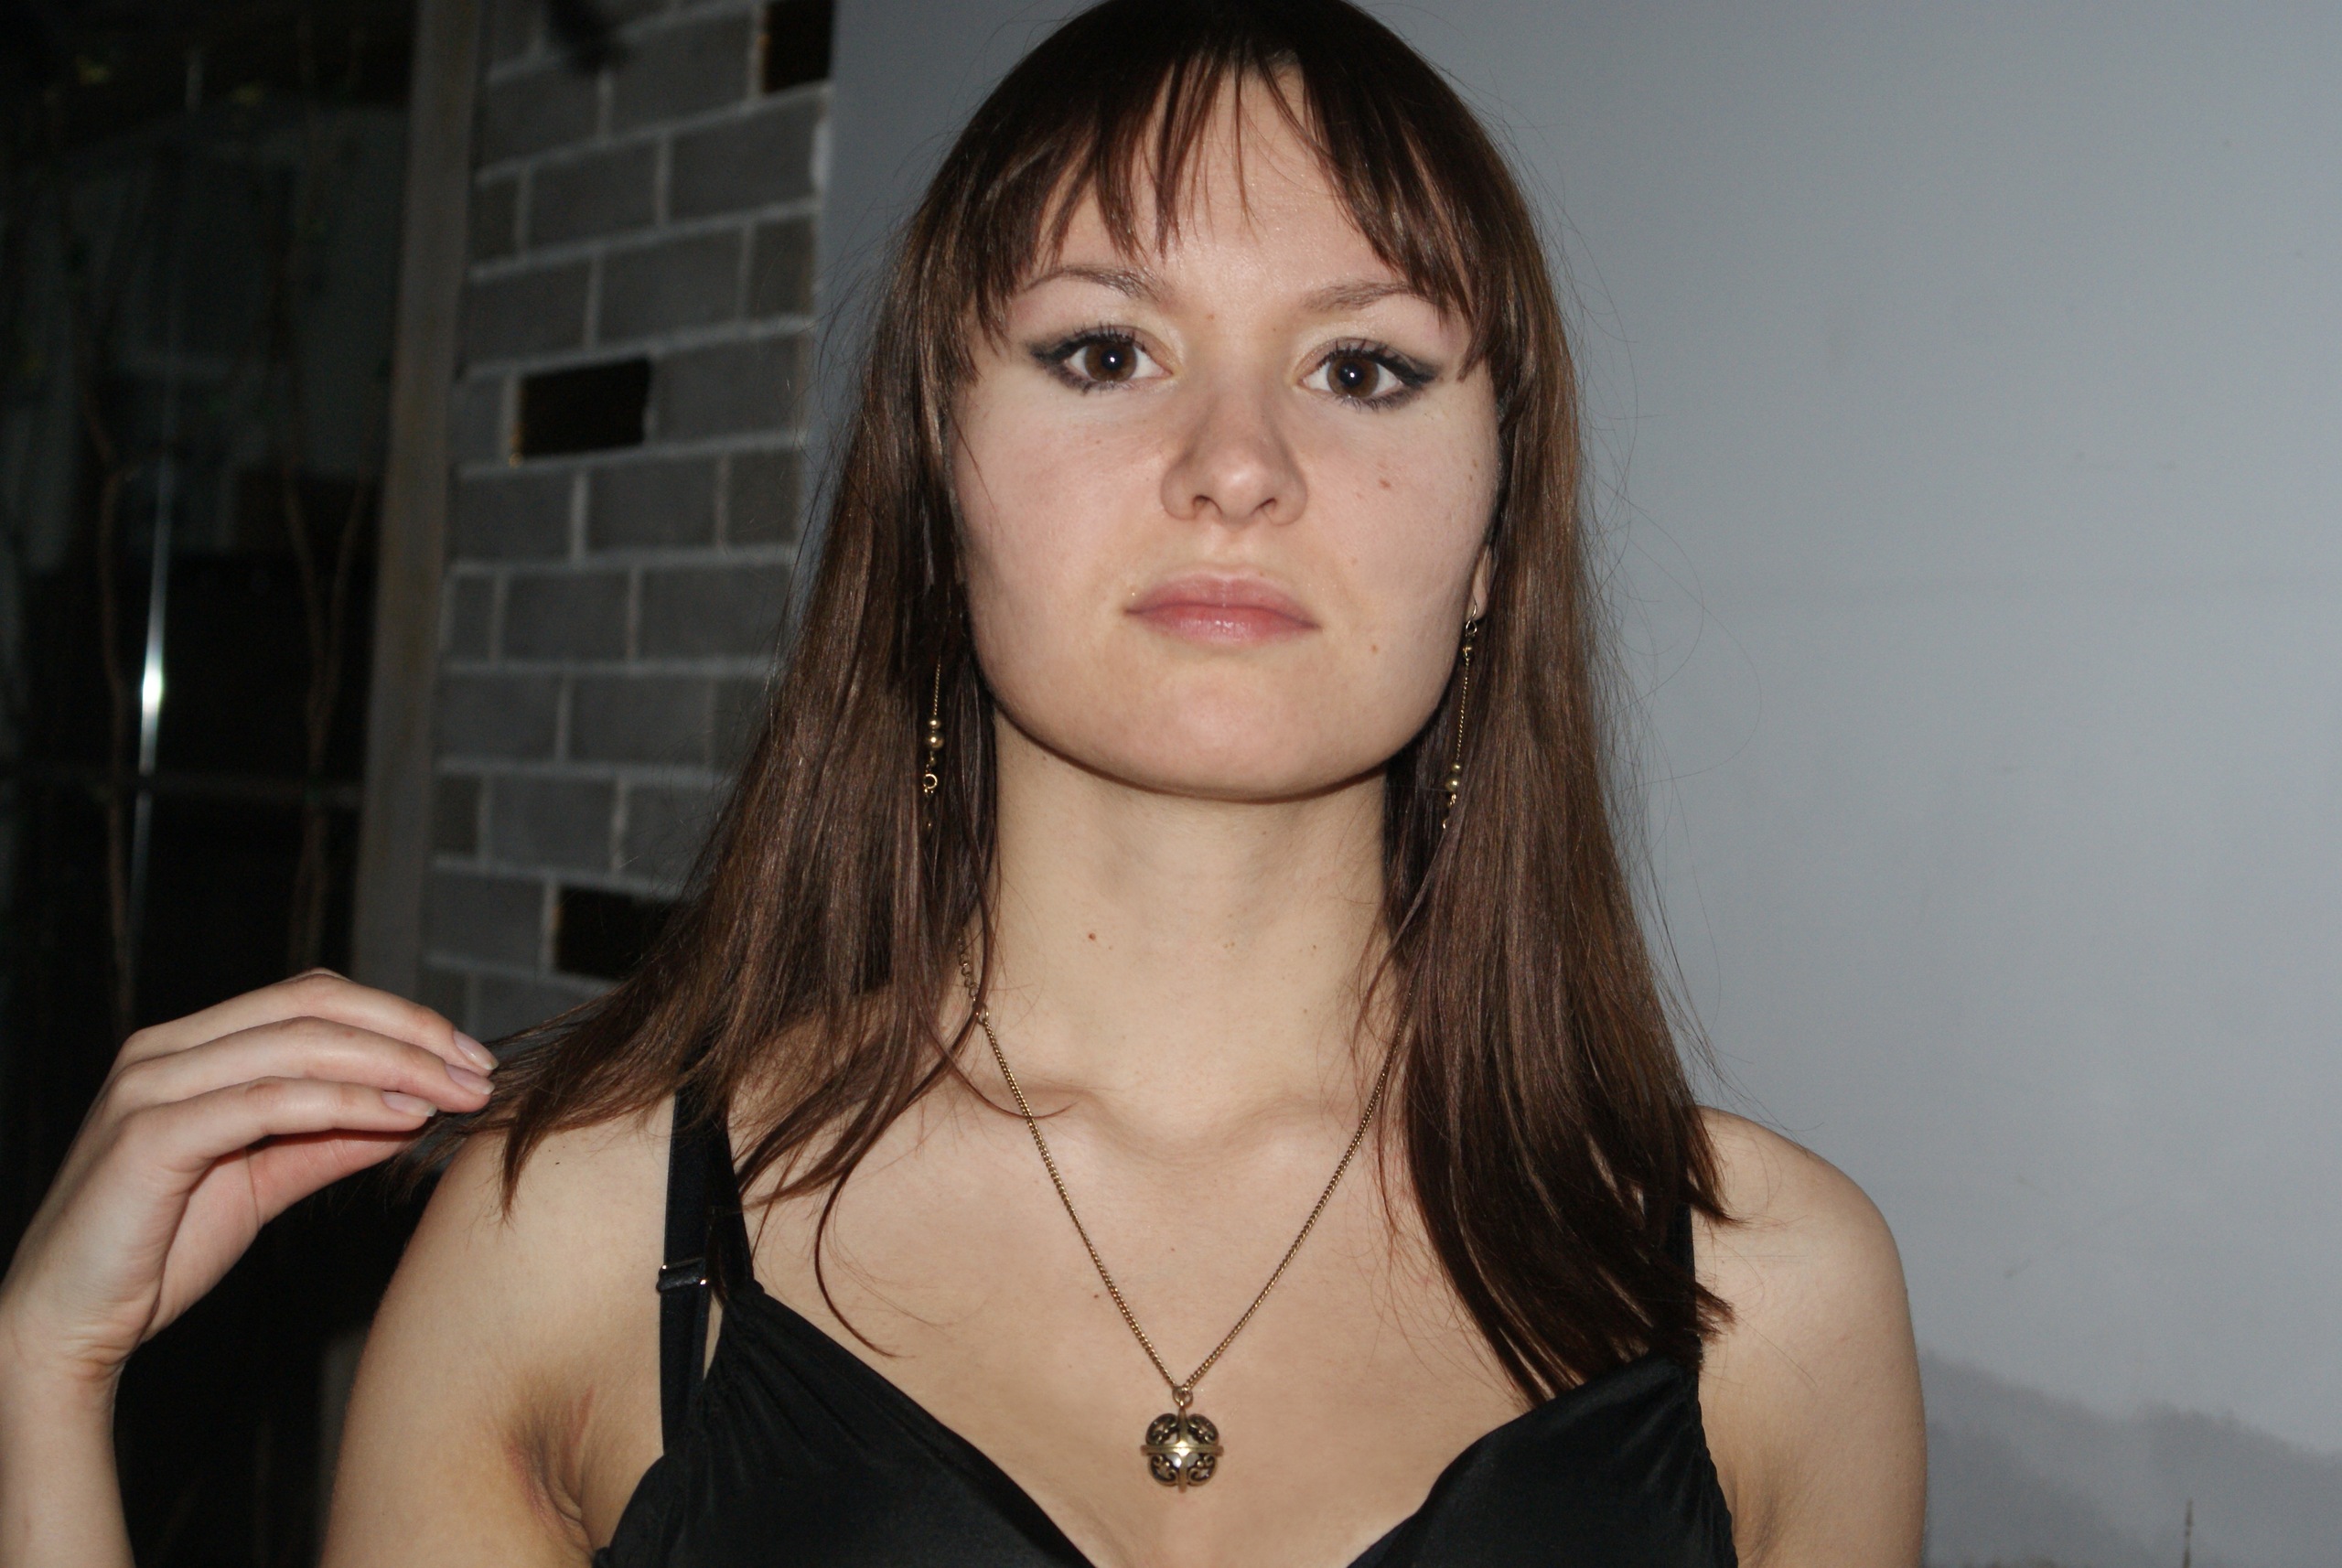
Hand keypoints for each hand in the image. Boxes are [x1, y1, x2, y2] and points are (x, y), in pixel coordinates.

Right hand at [0, 971, 496, 1395]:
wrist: (67, 1324)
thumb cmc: (157, 1251)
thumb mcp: (265, 1183)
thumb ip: (331, 1139)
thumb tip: (414, 1109)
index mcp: (191, 1047)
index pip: (312, 998)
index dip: (399, 1017)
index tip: (470, 1056)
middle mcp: (165, 1050)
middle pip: (314, 1006)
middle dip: (411, 1032)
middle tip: (481, 1070)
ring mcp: (152, 1086)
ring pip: (298, 1044)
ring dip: (393, 1064)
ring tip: (456, 1094)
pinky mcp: (148, 1135)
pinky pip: (267, 1101)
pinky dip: (343, 1102)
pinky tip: (400, 1117)